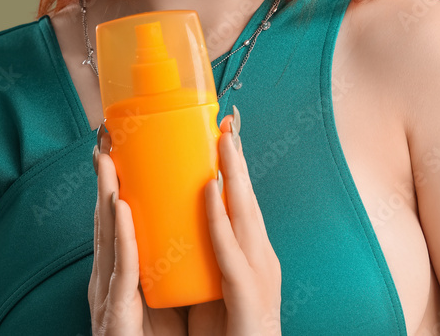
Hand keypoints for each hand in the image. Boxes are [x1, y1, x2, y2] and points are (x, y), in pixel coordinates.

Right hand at [89, 128, 188, 335]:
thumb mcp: (157, 295)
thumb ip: (163, 263)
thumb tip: (186, 227)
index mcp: (121, 274)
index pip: (118, 223)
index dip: (116, 187)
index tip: (118, 151)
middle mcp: (110, 280)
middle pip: (107, 223)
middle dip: (105, 181)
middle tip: (106, 143)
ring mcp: (109, 296)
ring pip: (108, 237)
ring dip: (107, 195)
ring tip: (108, 162)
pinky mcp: (116, 313)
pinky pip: (123, 269)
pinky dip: (122, 236)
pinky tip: (121, 208)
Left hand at [186, 105, 282, 335]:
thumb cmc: (233, 335)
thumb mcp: (217, 289)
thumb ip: (205, 261)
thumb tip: (179, 232)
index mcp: (251, 257)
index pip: (243, 205)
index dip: (235, 169)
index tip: (224, 133)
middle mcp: (261, 260)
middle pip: (248, 201)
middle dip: (237, 160)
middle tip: (225, 123)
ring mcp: (259, 275)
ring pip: (245, 214)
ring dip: (233, 174)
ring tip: (221, 141)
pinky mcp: (250, 295)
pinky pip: (230, 249)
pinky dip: (219, 217)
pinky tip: (211, 190)